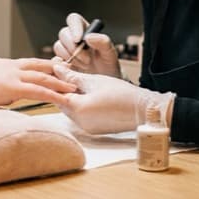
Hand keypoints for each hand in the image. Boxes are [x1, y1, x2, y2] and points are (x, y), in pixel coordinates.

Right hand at [0, 57, 76, 107]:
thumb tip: (1, 96)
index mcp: (2, 64)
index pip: (27, 63)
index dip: (41, 66)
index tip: (54, 68)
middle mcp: (10, 66)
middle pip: (39, 65)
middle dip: (56, 69)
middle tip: (71, 73)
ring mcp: (12, 75)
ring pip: (43, 76)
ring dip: (60, 82)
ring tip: (74, 87)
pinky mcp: (12, 87)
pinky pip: (38, 90)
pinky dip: (53, 94)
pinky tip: (63, 98)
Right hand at [53, 13, 121, 77]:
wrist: (103, 85)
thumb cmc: (108, 67)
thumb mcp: (110, 54)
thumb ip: (103, 42)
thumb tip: (88, 37)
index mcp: (85, 30)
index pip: (74, 19)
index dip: (74, 27)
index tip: (79, 39)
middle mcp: (73, 38)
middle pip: (63, 33)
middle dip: (73, 47)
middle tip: (87, 60)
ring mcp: (65, 50)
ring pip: (58, 46)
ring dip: (71, 57)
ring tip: (85, 67)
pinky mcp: (60, 63)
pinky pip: (54, 61)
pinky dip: (62, 67)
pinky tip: (74, 72)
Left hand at [53, 64, 174, 133]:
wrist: (142, 110)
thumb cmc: (122, 93)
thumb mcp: (95, 80)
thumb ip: (73, 75)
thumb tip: (57, 68)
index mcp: (78, 109)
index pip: (56, 94)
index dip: (55, 82)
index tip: (55, 72)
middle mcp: (80, 122)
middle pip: (62, 104)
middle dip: (62, 90)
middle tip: (66, 76)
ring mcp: (87, 128)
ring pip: (70, 110)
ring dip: (71, 99)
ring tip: (79, 85)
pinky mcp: (94, 130)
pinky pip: (80, 117)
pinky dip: (80, 107)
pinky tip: (89, 97)